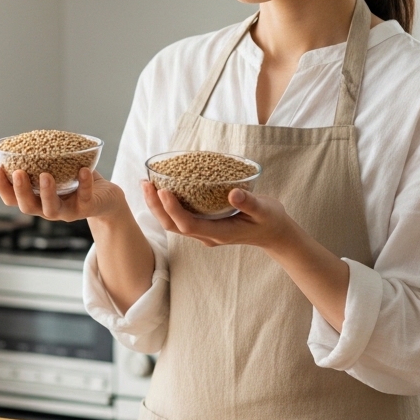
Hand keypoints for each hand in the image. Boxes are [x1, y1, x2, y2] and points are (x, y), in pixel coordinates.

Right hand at [0, 166, 126, 221]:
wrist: (106, 197)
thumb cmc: (76, 180)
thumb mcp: (57, 169)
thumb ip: (42, 160)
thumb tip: (25, 138)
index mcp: (36, 199)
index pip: (12, 198)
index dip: (2, 187)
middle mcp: (47, 208)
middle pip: (27, 207)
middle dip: (21, 191)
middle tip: (18, 173)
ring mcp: (67, 211)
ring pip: (51, 209)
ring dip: (47, 193)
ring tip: (45, 175)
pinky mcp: (86, 208)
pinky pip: (84, 198)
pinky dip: (84, 184)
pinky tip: (83, 170)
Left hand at [141, 182, 301, 252]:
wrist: (274, 234)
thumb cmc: (270, 220)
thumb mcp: (265, 210)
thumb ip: (250, 203)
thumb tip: (234, 192)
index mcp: (220, 233)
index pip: (189, 224)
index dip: (173, 209)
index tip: (163, 190)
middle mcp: (207, 236)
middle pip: (173, 225)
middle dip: (156, 206)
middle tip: (146, 183)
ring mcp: (204, 233)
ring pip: (172, 224)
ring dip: (157, 206)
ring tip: (147, 184)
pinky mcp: (204, 226)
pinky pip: (179, 219)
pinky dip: (166, 206)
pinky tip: (162, 189)